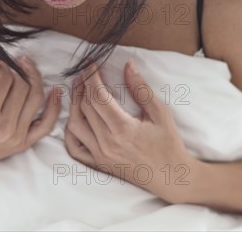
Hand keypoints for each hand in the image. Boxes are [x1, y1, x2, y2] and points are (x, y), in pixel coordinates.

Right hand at [0, 54, 62, 176]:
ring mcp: (16, 137)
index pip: (5, 77)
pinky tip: (56, 90)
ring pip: (36, 98)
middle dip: (16, 70)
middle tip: (8, 65)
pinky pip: (46, 125)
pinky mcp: (22, 144)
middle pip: (21, 85)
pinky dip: (54, 107)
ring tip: (26, 66)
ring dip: (34, 78)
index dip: (1, 65)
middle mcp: (4, 127)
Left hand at [64, 59, 195, 202]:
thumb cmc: (168, 144)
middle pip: (86, 107)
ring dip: (74, 104)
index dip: (92, 77)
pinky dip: (70, 130)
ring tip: (79, 89)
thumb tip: (129, 65)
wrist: (171, 177)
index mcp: (123, 129)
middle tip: (85, 72)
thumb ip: (141, 88)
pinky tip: (75, 116)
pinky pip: (74, 147)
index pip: (98, 97)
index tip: (91, 64)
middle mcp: (107, 143)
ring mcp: (100, 156)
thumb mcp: (160, 112)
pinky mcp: (98, 164)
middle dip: (83, 85)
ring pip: (75, 125)